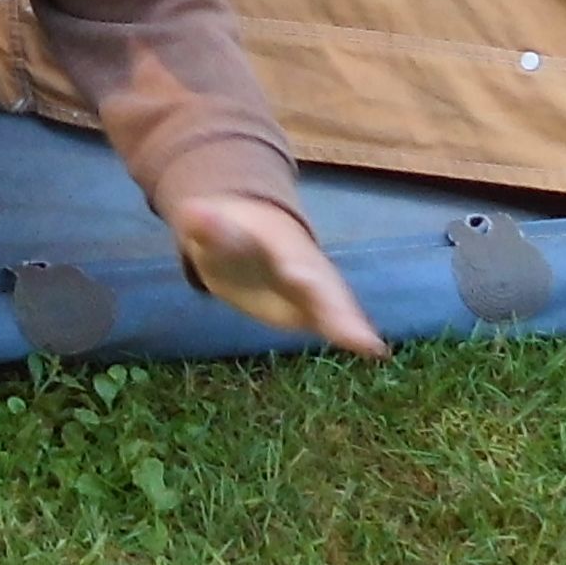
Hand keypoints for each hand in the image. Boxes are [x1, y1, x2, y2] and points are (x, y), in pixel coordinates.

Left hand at [172, 194, 389, 359]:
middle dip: (339, 309)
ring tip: (375, 348)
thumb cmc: (225, 230)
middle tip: (363, 337)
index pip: (292, 261)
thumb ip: (206, 226)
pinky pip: (333, 318)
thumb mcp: (210, 227)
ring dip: (352, 323)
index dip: (302, 276)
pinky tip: (375, 352)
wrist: (244, 232)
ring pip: (335, 302)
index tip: (311, 286)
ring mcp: (312, 284)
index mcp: (280, 240)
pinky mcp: (311, 306)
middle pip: (323, 285)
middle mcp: (304, 262)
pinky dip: (351, 332)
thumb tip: (190, 212)